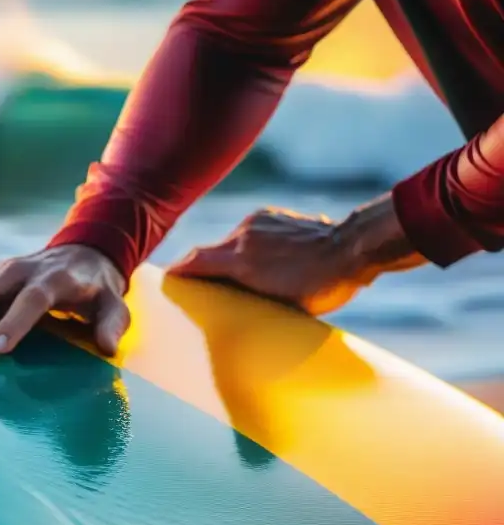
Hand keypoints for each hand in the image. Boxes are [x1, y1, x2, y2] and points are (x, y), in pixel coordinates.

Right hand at [168, 197, 423, 314]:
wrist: (356, 248)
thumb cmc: (323, 286)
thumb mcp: (282, 306)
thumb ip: (250, 299)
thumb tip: (235, 310)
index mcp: (241, 260)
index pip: (194, 262)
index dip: (178, 273)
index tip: (168, 281)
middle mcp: (244, 237)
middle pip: (208, 252)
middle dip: (201, 268)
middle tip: (199, 285)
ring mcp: (258, 222)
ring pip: (229, 242)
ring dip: (229, 258)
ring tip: (240, 276)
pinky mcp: (271, 215)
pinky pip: (249, 232)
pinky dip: (248, 246)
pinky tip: (263, 259)